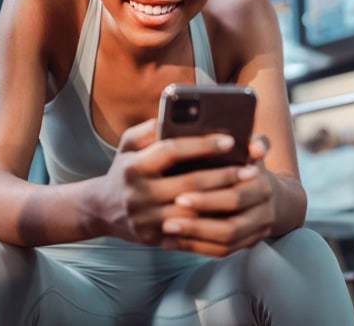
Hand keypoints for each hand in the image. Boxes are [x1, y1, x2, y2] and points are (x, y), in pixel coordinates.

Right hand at [95, 119, 242, 244]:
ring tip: (247, 189)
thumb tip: (176, 116)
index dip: (202, 144)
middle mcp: (138, 194)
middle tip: (250, 168)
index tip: (229, 139)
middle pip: (190, 183)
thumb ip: (150, 128)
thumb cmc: (126, 168)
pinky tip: (231, 211)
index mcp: (134, 166)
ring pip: (193, 210)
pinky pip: (189, 231)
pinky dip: (212, 220)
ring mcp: (146, 219)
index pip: (172, 150)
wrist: (103, 210)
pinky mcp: (154, 238)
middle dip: (224, 175)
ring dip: (223, 200)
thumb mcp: (129, 144)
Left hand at [160, 134, 275, 255]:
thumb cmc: (249, 164)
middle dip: (198, 222)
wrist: (270, 193)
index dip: (208, 199)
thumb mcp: (252, 149)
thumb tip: (255, 147)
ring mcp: (257, 232)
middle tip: (168, 219)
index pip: (235, 197)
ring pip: (226, 243)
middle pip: (231, 225)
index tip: (180, 195)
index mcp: (262, 186)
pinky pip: (221, 252)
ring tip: (167, 231)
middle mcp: (265, 212)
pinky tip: (171, 242)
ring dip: (194, 238)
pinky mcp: (247, 245)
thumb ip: (252, 142)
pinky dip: (195, 247)